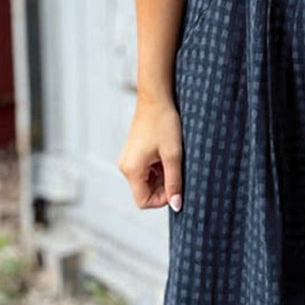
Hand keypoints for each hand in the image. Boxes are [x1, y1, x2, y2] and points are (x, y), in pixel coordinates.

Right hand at [118, 95, 184, 211]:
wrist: (156, 99)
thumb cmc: (164, 124)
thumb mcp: (174, 156)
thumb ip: (174, 183)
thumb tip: (177, 206)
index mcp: (132, 169)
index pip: (143, 201)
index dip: (162, 200)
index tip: (177, 186)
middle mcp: (126, 167)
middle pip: (145, 193)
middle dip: (163, 188)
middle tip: (178, 171)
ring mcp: (128, 161)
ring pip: (147, 183)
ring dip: (162, 178)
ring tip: (173, 160)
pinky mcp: (133, 155)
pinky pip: (146, 172)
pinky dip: (158, 169)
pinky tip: (167, 155)